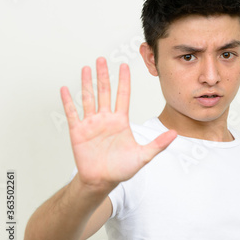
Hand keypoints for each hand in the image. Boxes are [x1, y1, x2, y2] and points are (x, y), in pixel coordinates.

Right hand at [60, 57, 176, 190]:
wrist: (102, 181)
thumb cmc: (122, 169)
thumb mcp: (144, 156)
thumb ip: (159, 144)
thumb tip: (175, 133)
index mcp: (120, 121)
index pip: (123, 95)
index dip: (123, 80)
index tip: (124, 65)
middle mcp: (106, 119)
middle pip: (104, 92)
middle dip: (103, 75)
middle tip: (102, 59)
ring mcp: (91, 124)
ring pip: (88, 98)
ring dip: (86, 83)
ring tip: (86, 68)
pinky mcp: (78, 132)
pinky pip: (72, 113)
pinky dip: (68, 101)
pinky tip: (65, 89)